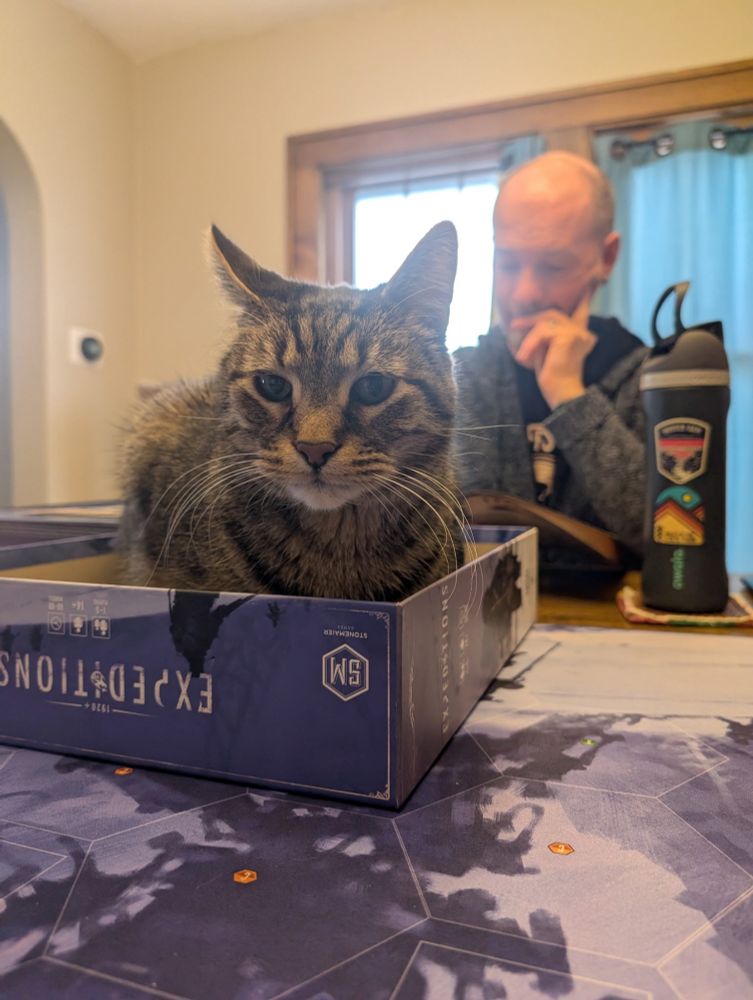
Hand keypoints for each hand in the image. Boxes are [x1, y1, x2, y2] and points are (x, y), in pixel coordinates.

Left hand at [513, 290, 596, 408]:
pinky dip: (530, 344)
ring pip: (545, 322)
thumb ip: (543, 336)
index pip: (581, 311)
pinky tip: (525, 359)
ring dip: (528, 338)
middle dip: (531, 318)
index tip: (584, 286)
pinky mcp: (568, 337)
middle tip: (514, 325)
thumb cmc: (553, 378)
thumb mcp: (545, 351)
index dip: (581, 298)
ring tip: (522, 356)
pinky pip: (542, 332)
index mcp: (580, 335)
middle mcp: (582, 332)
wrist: (562, 395)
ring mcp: (577, 333)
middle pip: (553, 313)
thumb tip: (528, 323)